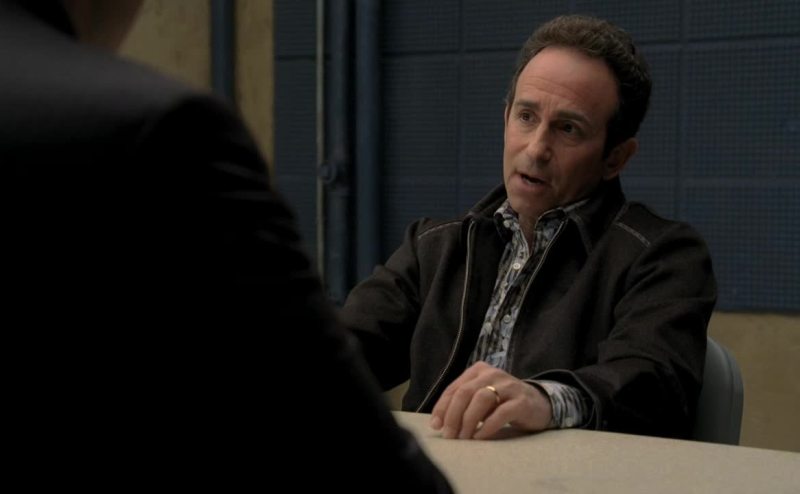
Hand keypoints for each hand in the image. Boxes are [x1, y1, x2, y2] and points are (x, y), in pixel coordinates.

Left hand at [429, 361, 552, 438]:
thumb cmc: (503, 403)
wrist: (539, 404)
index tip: (436, 426)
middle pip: (465, 393)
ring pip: (481, 400)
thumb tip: (439, 423)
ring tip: (464, 437)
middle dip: (453, 415)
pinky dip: (488, 426)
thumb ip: (462, 404)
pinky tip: (480, 437)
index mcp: (478, 370)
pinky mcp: (521, 401)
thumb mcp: (481, 398)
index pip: (454, 388)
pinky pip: (501, 413)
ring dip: (468, 421)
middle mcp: (492, 374)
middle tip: (449, 435)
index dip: (442, 408)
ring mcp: (508, 386)